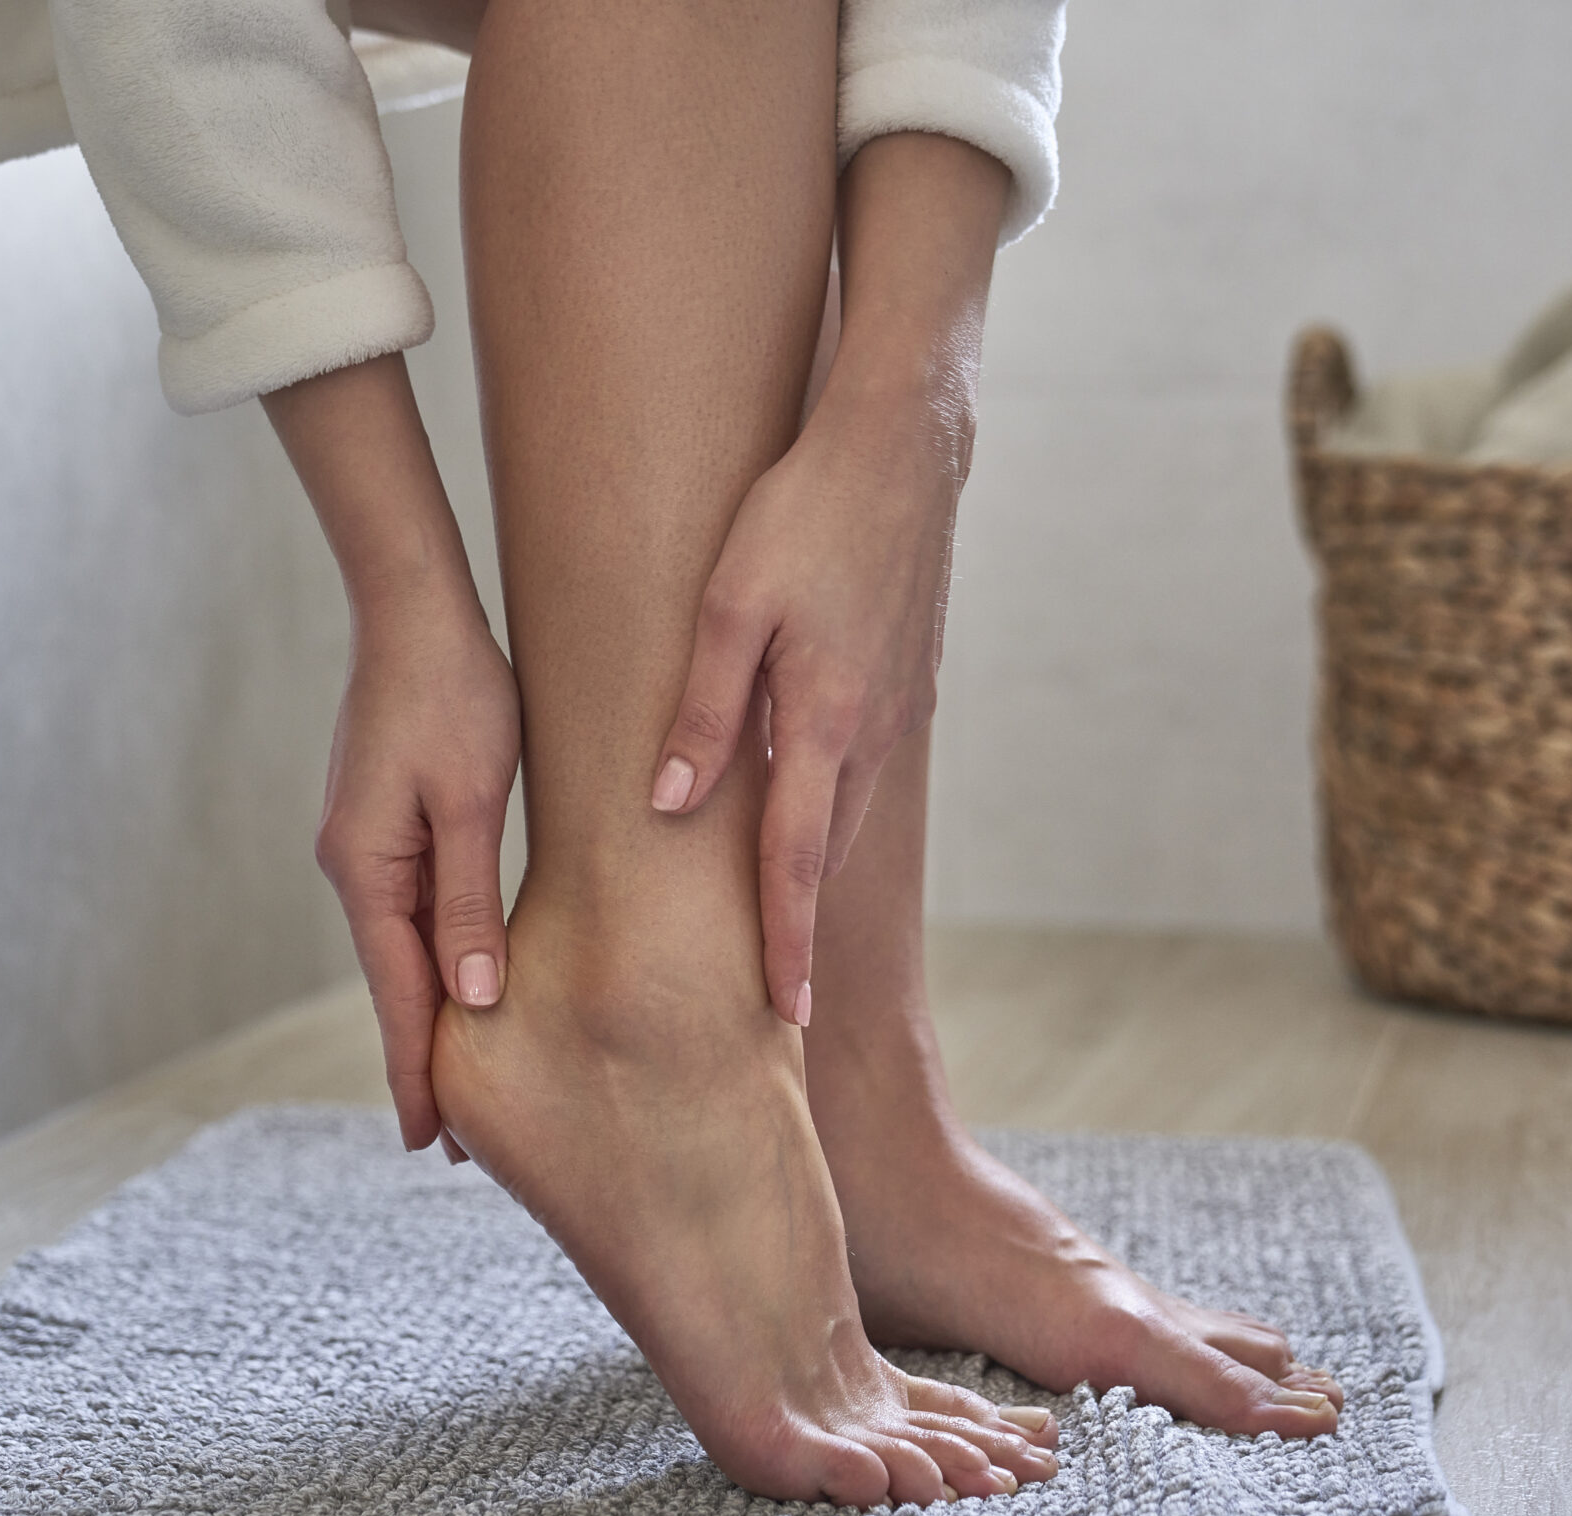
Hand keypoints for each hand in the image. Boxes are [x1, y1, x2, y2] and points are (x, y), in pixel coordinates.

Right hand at [263, 352, 517, 1154]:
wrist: (414, 610)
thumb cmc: (455, 693)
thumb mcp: (469, 799)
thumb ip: (468, 899)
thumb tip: (473, 997)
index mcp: (368, 868)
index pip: (400, 993)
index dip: (417, 1071)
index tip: (428, 1144)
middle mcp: (352, 866)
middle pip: (393, 984)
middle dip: (420, 1062)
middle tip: (446, 1146)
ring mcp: (362, 845)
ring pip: (400, 952)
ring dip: (427, 1016)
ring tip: (454, 1085)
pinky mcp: (380, 824)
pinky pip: (408, 913)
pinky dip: (430, 962)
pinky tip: (454, 988)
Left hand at [649, 392, 965, 1024]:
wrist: (904, 444)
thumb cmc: (804, 511)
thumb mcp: (729, 603)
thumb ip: (701, 708)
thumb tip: (667, 801)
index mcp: (824, 721)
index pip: (796, 862)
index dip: (786, 943)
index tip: (783, 1016)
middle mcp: (869, 731)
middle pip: (826, 855)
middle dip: (800, 930)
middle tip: (775, 1003)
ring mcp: (894, 708)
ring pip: (844, 812)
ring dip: (813, 872)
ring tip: (782, 928)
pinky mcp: (902, 680)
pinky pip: (858, 768)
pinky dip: (830, 810)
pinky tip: (802, 816)